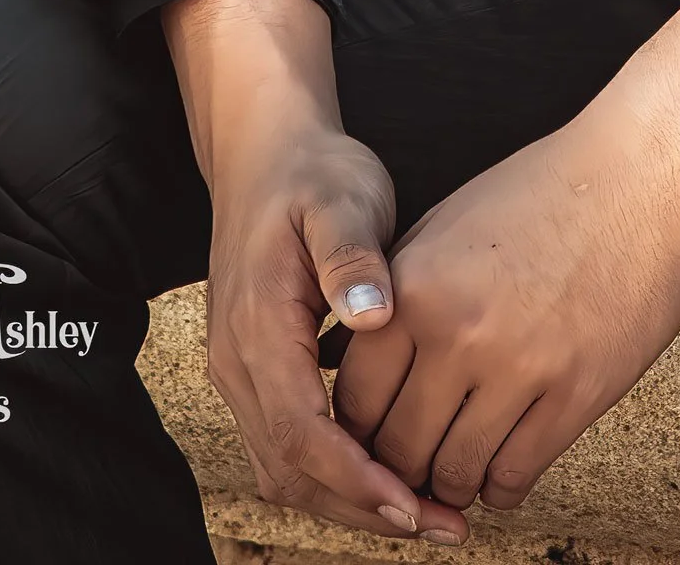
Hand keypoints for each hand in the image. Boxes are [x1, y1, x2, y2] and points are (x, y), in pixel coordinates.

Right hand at [162, 0, 467, 544]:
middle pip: (292, 470)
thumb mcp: (342, 196)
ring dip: (351, 500)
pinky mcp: (257, 376)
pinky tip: (391, 473)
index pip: (301, 431)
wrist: (264, 154)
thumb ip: (351, 256)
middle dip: (364, 507)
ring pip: (286, 470)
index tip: (414, 503)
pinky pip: (288, 449)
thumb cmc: (312, 172)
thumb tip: (373, 316)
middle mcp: (238, 363)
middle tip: (441, 525)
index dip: (356, 477)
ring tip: (428, 513)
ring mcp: (241, 374)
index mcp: (258, 326)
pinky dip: (336, 476)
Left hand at [334, 1, 679, 515]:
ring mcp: (517, 368)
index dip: (358, 432)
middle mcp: (457, 333)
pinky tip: (500, 474)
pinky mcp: (573, 393)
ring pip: (455, 472)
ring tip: (457, 474)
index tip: (372, 438)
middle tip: (411, 469)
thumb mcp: (445, 224)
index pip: (356, 400)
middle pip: (398, 447)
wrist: (638, 175)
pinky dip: (500, 488)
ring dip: (451, 485)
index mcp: (414, 289)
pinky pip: (516, 473)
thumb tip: (365, 361)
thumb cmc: (542, 190)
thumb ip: (398, 294)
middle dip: (399, 469)